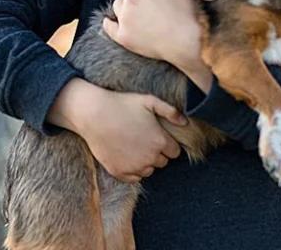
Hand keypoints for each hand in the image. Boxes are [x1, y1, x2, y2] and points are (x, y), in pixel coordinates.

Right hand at [49, 81, 186, 181]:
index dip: (169, 144)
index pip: (175, 152)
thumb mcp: (150, 101)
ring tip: (137, 146)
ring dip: (147, 162)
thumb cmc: (124, 105)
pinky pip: (133, 178)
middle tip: (147, 139)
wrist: (95, 115)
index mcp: (160, 141)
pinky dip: (133, 170)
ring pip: (149, 171)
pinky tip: (128, 156)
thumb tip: (185, 122)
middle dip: (159, 153)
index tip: (160, 136)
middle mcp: (149, 158)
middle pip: (163, 162)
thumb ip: (171, 112)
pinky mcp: (119, 173)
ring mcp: (133, 167)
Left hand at [102, 0, 206, 81]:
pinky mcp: (123, 36)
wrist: (186, 42)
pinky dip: (110, 23)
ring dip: (126, 6)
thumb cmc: (187, 13)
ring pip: (119, 5)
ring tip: (140, 14)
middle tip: (154, 6)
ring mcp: (125, 19)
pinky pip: (109, 26)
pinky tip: (112, 22)